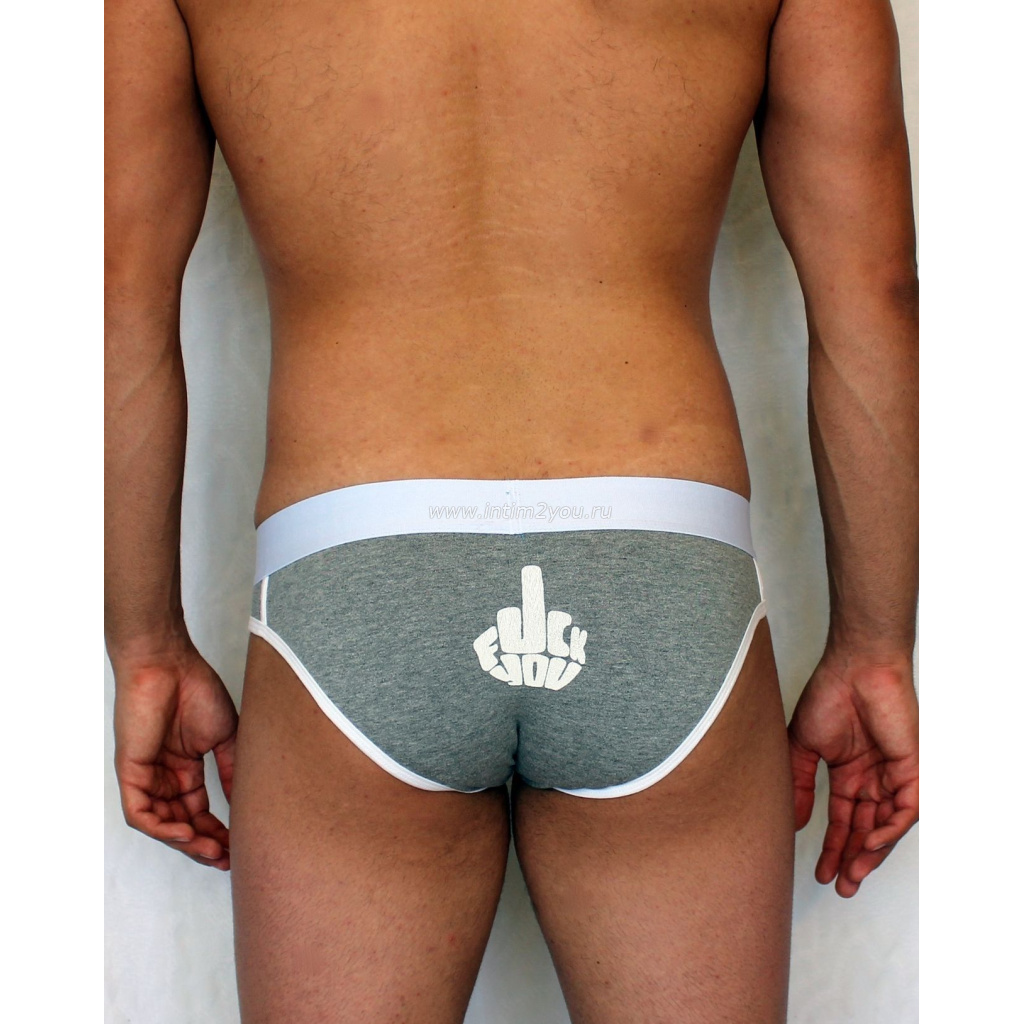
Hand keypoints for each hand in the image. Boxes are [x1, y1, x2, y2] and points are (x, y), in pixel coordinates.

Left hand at [112, 639, 237, 869]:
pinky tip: (187, 834)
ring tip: (213, 851)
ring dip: (186, 843)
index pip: (200, 812)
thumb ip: (232, 770)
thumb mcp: (225, 736)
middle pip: (182, 824)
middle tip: (228, 859)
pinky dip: (162, 829)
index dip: (218, 832)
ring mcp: (146, 776)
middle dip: (204, 845)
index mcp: (185, 768)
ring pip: (162, 825)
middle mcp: (164, 777)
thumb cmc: (195, 689)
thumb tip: (245, 803)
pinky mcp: (131, 772)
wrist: (168, 663)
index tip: (239, 846)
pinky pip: (141, 814)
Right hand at [788, 648, 918, 897]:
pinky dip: (891, 829)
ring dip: (871, 852)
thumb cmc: (828, 696)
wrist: (855, 668)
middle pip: (866, 828)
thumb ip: (798, 784)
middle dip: (854, 859)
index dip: (833, 847)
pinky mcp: (911, 768)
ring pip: (887, 825)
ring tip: (853, 873)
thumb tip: (791, 821)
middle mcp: (872, 777)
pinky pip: (906, 809)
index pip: (844, 819)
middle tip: (841, 886)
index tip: (821, 872)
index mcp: (848, 772)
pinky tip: (872, 844)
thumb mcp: (802, 746)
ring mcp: (893, 774)